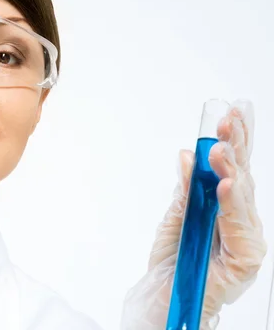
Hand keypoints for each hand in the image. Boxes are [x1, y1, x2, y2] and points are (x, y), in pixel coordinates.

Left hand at [120, 100, 266, 328]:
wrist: (162, 297)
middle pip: (243, 178)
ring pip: (243, 199)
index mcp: (227, 208)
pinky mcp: (246, 261)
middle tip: (228, 120)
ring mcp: (246, 241)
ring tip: (220, 148)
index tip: (228, 113)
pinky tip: (224, 185)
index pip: (233, 169)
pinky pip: (239, 229)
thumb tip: (186, 155)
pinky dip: (231, 205)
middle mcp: (241, 222)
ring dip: (231, 170)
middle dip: (237, 146)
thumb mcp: (176, 215)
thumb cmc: (172, 258)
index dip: (234, 141)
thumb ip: (186, 188)